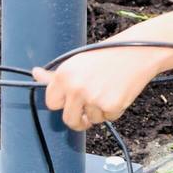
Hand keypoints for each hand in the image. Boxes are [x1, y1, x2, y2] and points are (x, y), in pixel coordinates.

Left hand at [32, 46, 159, 130]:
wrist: (137, 51)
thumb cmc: (107, 54)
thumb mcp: (78, 61)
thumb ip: (56, 74)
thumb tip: (35, 73)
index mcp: (64, 75)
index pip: (51, 103)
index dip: (63, 102)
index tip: (71, 98)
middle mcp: (75, 88)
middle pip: (68, 120)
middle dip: (78, 118)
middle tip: (89, 106)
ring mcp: (93, 99)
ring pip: (91, 120)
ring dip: (99, 111)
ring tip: (109, 90)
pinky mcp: (110, 106)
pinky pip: (108, 118)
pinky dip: (114, 110)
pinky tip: (119, 92)